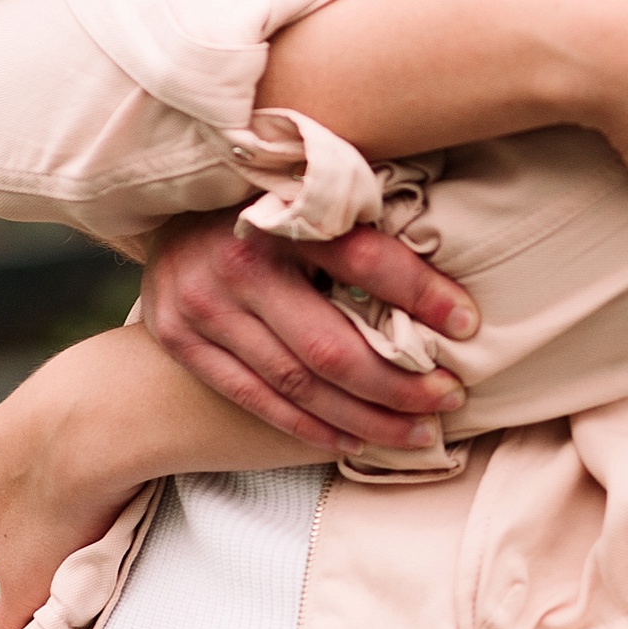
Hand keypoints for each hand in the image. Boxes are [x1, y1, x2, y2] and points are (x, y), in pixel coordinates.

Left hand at [0, 325, 338, 628]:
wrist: (113, 415)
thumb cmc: (134, 377)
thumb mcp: (111, 373)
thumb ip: (121, 395)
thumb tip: (202, 384)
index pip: (14, 482)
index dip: (50, 496)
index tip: (80, 501)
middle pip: (6, 527)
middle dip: (46, 533)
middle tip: (100, 530)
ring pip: (18, 570)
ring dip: (53, 576)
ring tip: (102, 576)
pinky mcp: (25, 585)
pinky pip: (21, 625)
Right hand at [140, 210, 482, 451]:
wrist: (158, 200)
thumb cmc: (261, 194)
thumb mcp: (306, 188)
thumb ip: (357, 220)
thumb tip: (445, 266)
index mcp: (277, 212)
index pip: (363, 260)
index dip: (422, 294)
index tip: (468, 323)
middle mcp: (233, 262)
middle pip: (331, 348)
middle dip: (400, 385)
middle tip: (449, 397)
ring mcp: (199, 307)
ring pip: (298, 386)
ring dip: (367, 418)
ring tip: (419, 432)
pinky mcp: (179, 341)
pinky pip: (256, 400)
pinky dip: (311, 427)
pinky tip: (356, 440)